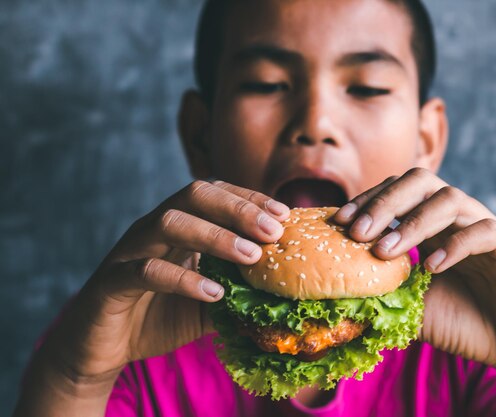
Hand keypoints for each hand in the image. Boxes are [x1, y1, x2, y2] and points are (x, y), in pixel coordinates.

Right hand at [44, 180, 289, 379]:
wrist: (104, 348)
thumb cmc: (160, 315)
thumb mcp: (210, 303)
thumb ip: (240, 292)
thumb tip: (285, 293)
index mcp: (179, 227)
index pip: (215, 194)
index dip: (250, 199)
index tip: (285, 214)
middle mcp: (154, 229)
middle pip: (194, 195)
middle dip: (238, 208)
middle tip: (274, 231)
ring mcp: (131, 252)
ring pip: (169, 223)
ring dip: (215, 236)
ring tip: (251, 256)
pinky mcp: (111, 282)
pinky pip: (145, 271)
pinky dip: (182, 280)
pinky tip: (214, 293)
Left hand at [333, 168, 495, 371]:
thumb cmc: (462, 324)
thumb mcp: (411, 308)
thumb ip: (382, 292)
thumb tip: (337, 288)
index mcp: (432, 226)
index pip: (397, 192)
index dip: (367, 200)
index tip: (337, 222)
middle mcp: (458, 220)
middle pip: (421, 181)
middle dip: (384, 202)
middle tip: (356, 231)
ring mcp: (487, 230)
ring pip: (450, 199)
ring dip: (412, 222)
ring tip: (384, 253)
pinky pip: (486, 232)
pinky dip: (455, 245)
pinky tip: (432, 267)